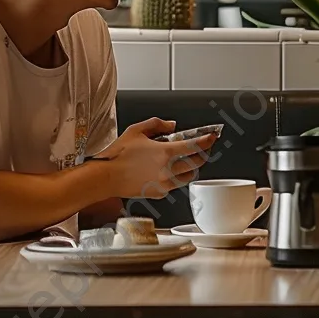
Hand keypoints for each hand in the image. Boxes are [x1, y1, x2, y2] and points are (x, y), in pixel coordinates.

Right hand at [97, 119, 219, 199]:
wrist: (106, 178)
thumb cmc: (118, 155)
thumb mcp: (137, 130)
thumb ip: (158, 124)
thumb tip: (172, 125)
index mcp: (165, 153)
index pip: (195, 146)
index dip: (207, 140)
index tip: (212, 136)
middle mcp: (168, 170)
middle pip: (197, 163)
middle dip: (203, 153)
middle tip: (202, 146)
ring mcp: (164, 184)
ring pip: (189, 176)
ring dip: (192, 166)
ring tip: (187, 158)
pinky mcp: (159, 193)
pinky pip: (176, 184)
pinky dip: (177, 176)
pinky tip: (170, 169)